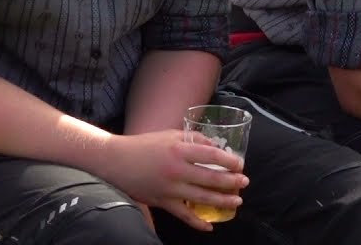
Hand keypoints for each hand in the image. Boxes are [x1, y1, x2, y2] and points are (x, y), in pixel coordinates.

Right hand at [97, 130, 248, 231]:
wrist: (116, 161)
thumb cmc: (144, 146)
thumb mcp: (170, 135)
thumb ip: (193, 139)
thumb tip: (215, 146)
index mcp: (179, 150)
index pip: (211, 155)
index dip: (229, 161)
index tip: (239, 164)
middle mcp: (176, 170)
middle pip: (210, 178)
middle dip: (231, 182)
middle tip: (244, 182)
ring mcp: (170, 188)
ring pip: (202, 198)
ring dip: (222, 200)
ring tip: (236, 201)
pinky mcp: (162, 202)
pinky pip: (184, 215)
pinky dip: (197, 223)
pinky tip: (209, 226)